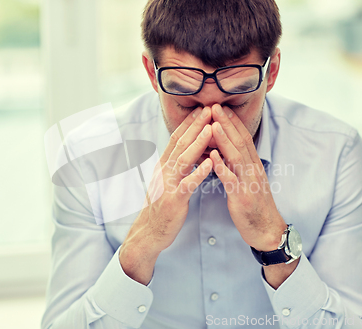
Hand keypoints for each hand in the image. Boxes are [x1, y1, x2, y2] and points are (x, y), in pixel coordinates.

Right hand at [119, 106, 213, 284]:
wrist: (150, 232)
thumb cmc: (163, 206)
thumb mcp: (167, 181)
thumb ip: (176, 165)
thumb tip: (186, 149)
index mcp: (164, 165)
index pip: (177, 138)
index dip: (189, 122)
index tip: (202, 108)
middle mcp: (164, 171)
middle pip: (180, 143)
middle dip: (195, 125)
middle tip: (208, 108)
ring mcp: (168, 185)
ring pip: (183, 159)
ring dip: (197, 143)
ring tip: (210, 128)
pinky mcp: (174, 200)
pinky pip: (187, 183)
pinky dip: (199, 171)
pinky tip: (210, 162)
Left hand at [210, 104, 286, 251]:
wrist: (267, 230)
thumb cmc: (254, 206)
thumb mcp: (248, 181)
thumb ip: (238, 165)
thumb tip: (226, 151)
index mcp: (253, 165)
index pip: (243, 138)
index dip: (232, 122)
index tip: (220, 107)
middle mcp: (253, 169)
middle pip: (239, 142)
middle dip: (226, 123)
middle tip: (214, 106)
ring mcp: (249, 182)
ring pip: (236, 157)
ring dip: (224, 139)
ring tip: (212, 124)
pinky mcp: (242, 197)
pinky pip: (231, 180)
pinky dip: (222, 167)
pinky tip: (212, 156)